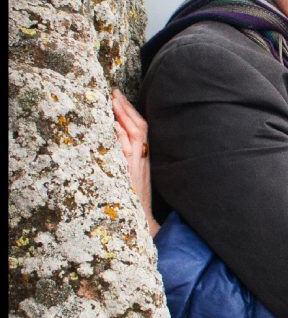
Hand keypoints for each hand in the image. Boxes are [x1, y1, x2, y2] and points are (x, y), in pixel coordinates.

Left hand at [111, 88, 159, 236]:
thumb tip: (114, 138)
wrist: (143, 224)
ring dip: (124, 116)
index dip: (132, 112)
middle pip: (139, 127)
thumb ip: (127, 158)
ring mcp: (137, 166)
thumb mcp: (133, 176)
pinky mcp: (131, 174)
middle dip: (127, 108)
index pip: (142, 129)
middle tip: (114, 92)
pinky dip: (121, 136)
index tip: (120, 97)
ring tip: (113, 101)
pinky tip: (112, 125)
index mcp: (144, 158)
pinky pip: (126, 151)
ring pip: (134, 135)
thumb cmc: (136, 202)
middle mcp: (143, 160)